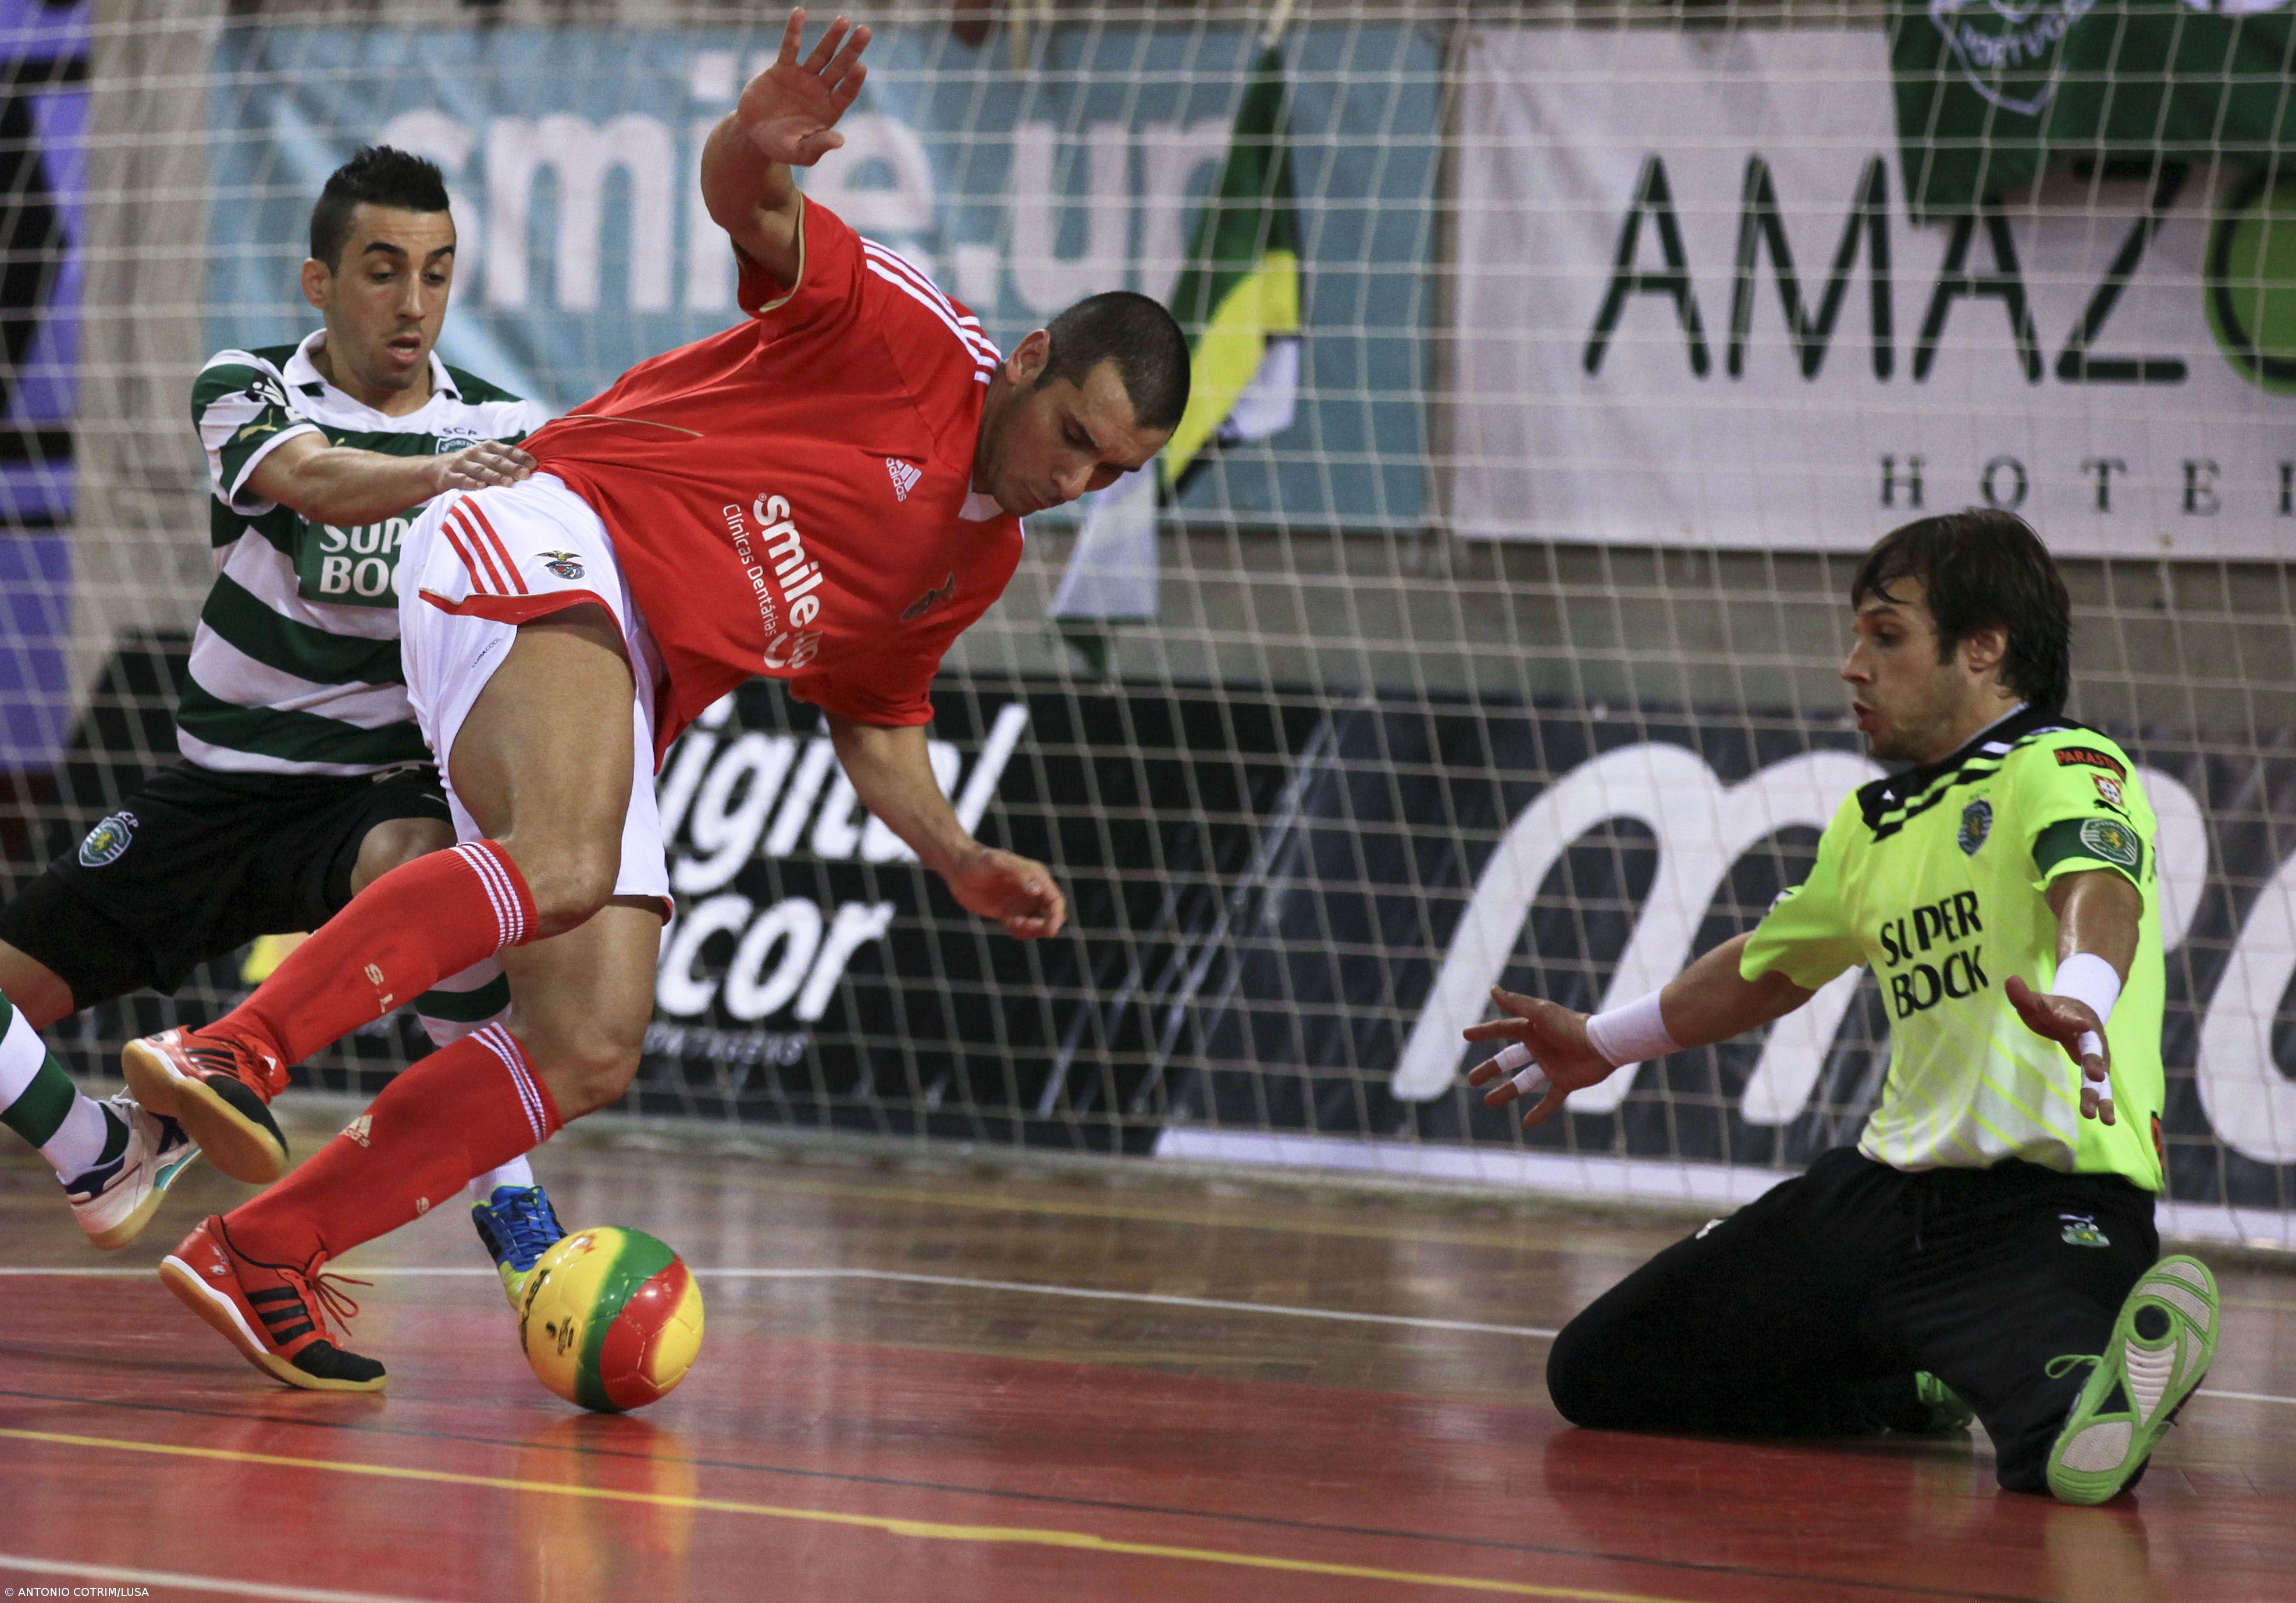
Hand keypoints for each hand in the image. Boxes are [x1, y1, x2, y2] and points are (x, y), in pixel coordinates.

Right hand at [428, 441, 534, 493]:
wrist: (437, 468)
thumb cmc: (472, 465)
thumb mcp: (487, 458)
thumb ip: (506, 461)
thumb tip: (533, 468)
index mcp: (487, 447)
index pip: (507, 451)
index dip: (520, 457)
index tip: (534, 465)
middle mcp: (475, 453)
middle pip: (496, 461)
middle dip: (512, 468)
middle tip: (525, 475)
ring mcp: (462, 464)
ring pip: (481, 470)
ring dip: (495, 477)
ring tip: (509, 483)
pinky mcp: (450, 476)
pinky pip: (462, 480)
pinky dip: (472, 484)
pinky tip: (481, 488)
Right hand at [738, 10, 870, 167]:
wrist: (753, 134)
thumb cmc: (780, 147)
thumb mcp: (798, 153)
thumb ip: (817, 147)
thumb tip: (840, 141)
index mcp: (828, 110)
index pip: (846, 92)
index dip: (853, 81)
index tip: (861, 66)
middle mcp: (819, 91)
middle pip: (839, 67)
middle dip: (852, 50)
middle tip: (865, 31)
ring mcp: (802, 78)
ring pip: (820, 54)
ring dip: (832, 37)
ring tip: (844, 20)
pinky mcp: (782, 69)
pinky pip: (789, 47)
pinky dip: (793, 31)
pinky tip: (799, 12)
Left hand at [945, 846, 1065, 939]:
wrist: (958, 868)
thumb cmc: (977, 860)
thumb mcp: (996, 862)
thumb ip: (1018, 873)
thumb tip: (1037, 890)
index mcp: (1036, 876)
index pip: (1055, 900)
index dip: (1056, 917)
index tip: (1049, 930)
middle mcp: (1033, 890)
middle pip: (1051, 915)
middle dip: (1042, 926)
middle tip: (1019, 924)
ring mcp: (1022, 902)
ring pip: (1039, 924)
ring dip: (1030, 930)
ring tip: (1010, 923)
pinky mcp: (1010, 912)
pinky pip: (1024, 929)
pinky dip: (1021, 933)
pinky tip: (1007, 924)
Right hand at [1462, 986, 1617, 1129]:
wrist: (1603, 1044)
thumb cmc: (1571, 1026)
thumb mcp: (1540, 1013)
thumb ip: (1516, 1004)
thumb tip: (1493, 989)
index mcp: (1533, 1029)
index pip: (1503, 1030)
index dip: (1485, 1032)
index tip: (1466, 1035)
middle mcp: (1540, 1047)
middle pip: (1509, 1059)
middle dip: (1490, 1069)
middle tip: (1471, 1080)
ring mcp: (1552, 1066)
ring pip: (1524, 1081)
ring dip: (1507, 1091)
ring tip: (1488, 1102)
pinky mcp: (1565, 1082)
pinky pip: (1550, 1099)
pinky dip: (1540, 1112)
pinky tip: (1526, 1123)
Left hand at [2006, 974, 2113, 1124]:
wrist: (2079, 1009)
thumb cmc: (2052, 1008)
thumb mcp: (2035, 1001)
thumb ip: (2022, 994)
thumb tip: (2009, 979)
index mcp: (2073, 1016)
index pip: (2072, 1018)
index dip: (2075, 1021)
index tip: (2083, 1025)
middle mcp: (2089, 1036)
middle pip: (2092, 1049)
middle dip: (2094, 1062)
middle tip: (2096, 1075)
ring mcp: (2095, 1053)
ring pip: (2100, 1074)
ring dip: (2101, 1094)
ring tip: (2105, 1119)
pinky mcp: (2095, 1067)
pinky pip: (2099, 1086)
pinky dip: (2103, 1101)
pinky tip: (2107, 1121)